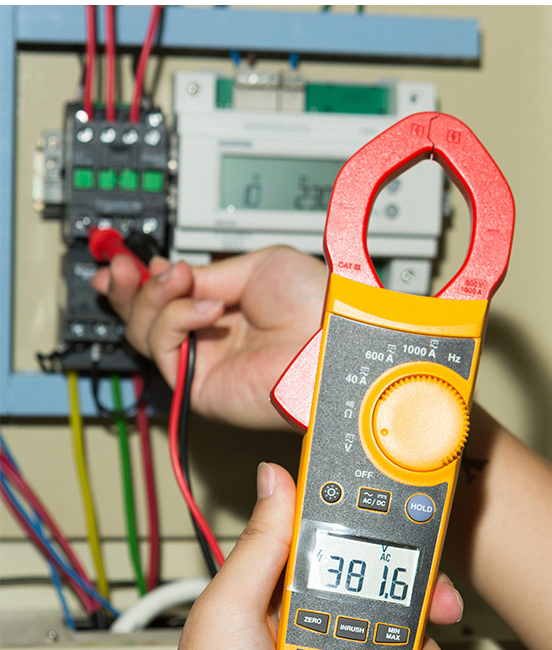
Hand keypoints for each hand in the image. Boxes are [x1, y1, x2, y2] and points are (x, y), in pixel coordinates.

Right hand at [91, 247, 327, 427]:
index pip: (168, 300)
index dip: (141, 280)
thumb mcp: (255, 266)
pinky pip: (163, 349)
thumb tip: (169, 272)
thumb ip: (207, 273)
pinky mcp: (200, 389)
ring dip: (153, 297)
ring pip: (144, 333)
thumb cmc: (315, 306)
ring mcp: (204, 365)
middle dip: (129, 288)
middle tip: (122, 267)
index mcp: (225, 311)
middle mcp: (210, 341)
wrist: (331, 338)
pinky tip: (205, 308)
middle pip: (145, 319)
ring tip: (180, 279)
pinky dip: (174, 319)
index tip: (126, 260)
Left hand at [125, 463, 461, 649]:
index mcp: (277, 594)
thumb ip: (260, 546)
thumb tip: (274, 481)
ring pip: (399, 645)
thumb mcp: (228, 611)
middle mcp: (308, 626)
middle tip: (438, 606)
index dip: (376, 530)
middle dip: (417, 601)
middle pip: (382, 594)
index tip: (413, 517)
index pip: (336, 544)